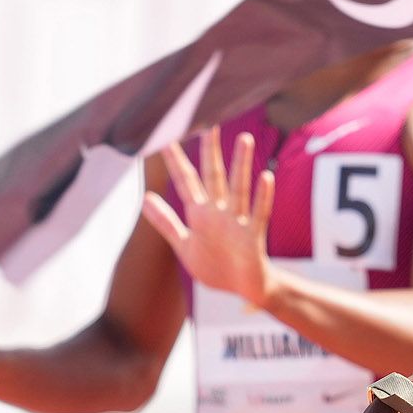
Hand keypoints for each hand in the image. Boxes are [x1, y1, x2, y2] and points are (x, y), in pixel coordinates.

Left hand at [142, 128, 275, 303]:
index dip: (176, 162)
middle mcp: (219, 213)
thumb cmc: (215, 266)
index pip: (186, 182)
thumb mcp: (183, 245)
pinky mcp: (252, 237)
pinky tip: (266, 178)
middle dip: (209, 152)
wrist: (242, 289)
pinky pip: (258, 214)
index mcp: (200, 214)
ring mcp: (237, 223)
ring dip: (240, 165)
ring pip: (238, 189)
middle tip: (209, 124)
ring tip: (243, 139)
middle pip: (213, 177)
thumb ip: (166, 222)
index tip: (168, 139)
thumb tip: (146, 199)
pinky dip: (263, 197)